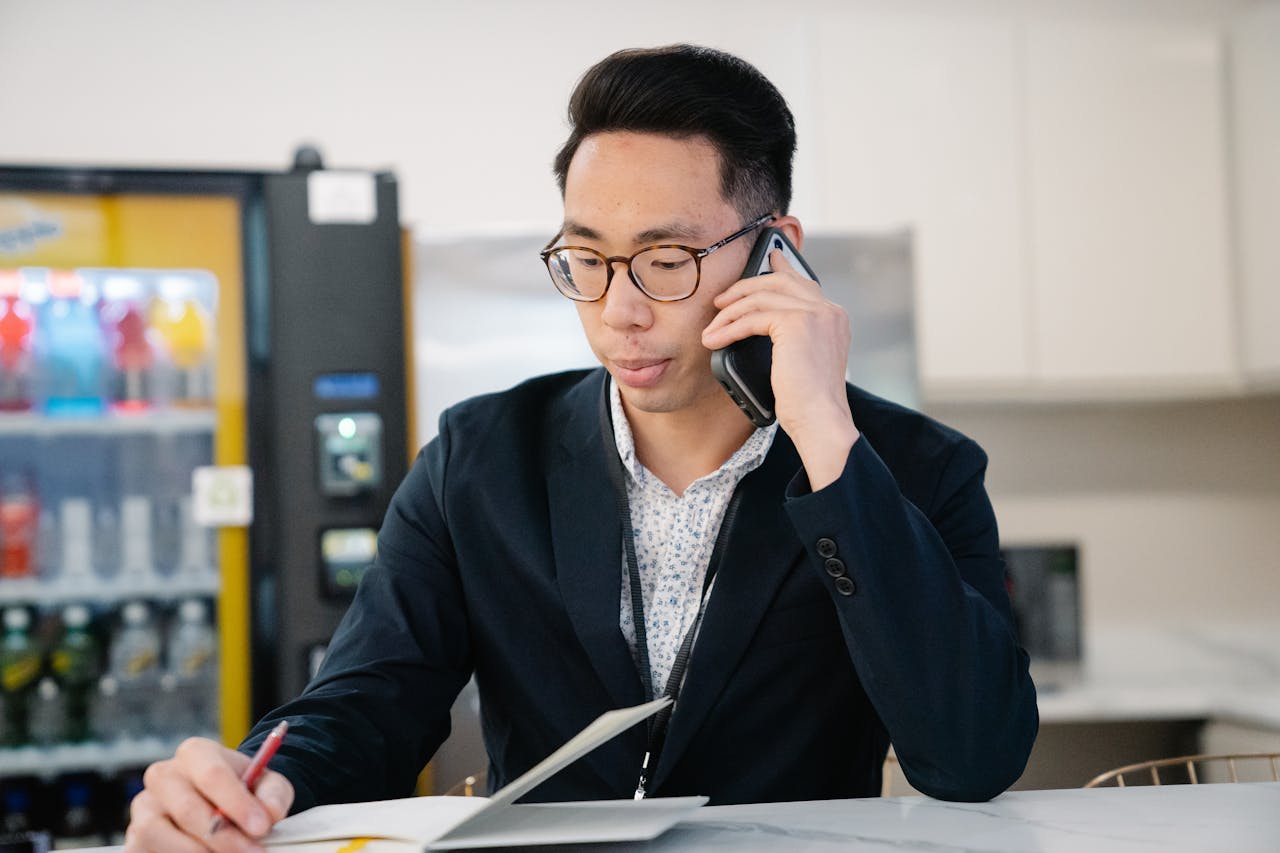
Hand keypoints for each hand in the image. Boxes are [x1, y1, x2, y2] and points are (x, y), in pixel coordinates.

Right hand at [126, 737, 293, 852]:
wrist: (222, 802)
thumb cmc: (244, 789)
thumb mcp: (266, 784)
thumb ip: (273, 794)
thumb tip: (270, 813)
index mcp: (196, 753)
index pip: (212, 775)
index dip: (237, 803)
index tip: (262, 827)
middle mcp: (163, 776)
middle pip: (186, 809)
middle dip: (222, 836)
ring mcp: (144, 807)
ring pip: (157, 834)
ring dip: (197, 852)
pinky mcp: (134, 838)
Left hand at [702, 249, 858, 489]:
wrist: (821, 421)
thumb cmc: (808, 402)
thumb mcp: (802, 360)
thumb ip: (792, 336)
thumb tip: (760, 322)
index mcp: (833, 317)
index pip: (803, 283)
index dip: (782, 268)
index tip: (768, 256)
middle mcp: (829, 310)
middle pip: (778, 282)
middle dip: (744, 288)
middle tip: (721, 299)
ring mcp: (816, 314)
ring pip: (761, 298)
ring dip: (729, 314)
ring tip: (711, 329)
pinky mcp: (797, 324)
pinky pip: (753, 317)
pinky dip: (729, 328)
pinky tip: (715, 340)